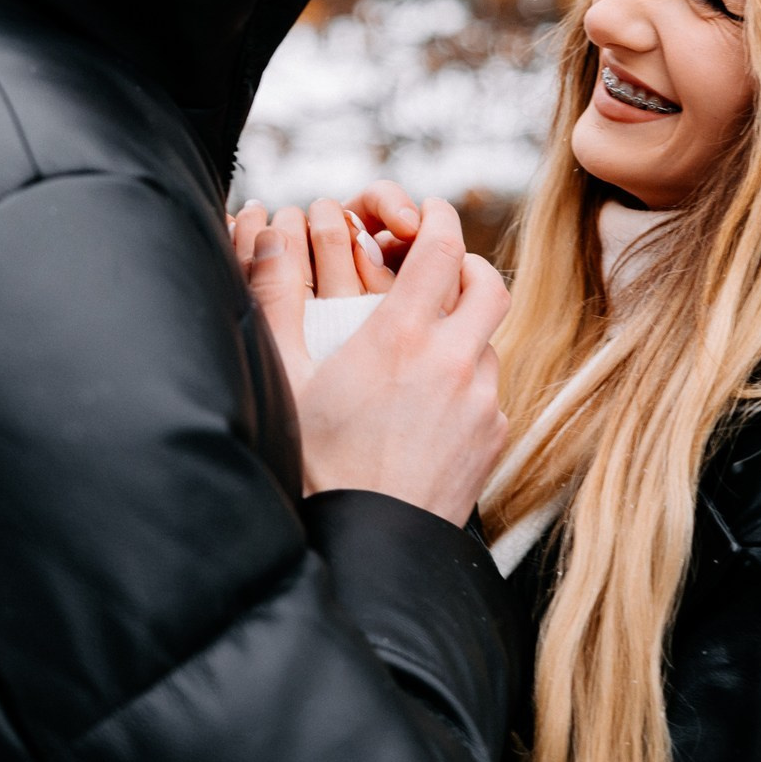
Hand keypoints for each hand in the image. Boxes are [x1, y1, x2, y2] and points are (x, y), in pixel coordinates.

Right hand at [240, 197, 509, 523]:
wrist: (366, 547)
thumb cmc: (315, 467)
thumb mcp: (284, 378)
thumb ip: (277, 299)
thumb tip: (266, 236)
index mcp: (399, 336)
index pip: (442, 247)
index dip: (438, 219)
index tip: (426, 214)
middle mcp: (452, 361)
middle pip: (489, 282)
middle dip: (469, 265)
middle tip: (442, 269)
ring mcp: (481, 401)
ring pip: (489, 341)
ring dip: (465, 332)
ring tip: (425, 350)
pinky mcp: (494, 438)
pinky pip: (490, 392)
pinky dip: (467, 384)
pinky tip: (430, 407)